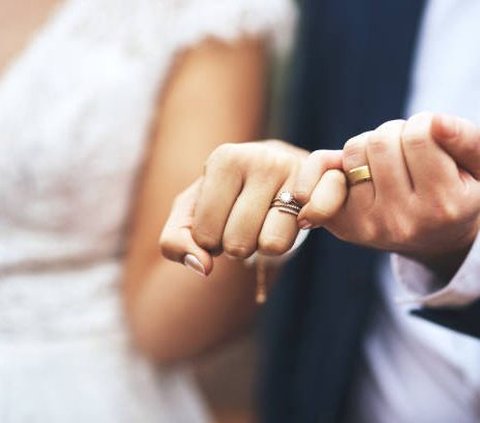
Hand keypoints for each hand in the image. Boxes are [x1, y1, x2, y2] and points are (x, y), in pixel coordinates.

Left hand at [160, 140, 324, 274]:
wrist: (274, 168)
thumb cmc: (226, 196)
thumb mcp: (190, 213)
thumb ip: (176, 242)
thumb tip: (203, 267)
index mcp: (224, 159)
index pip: (205, 236)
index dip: (210, 240)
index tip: (221, 219)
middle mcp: (261, 157)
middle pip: (238, 244)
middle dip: (237, 245)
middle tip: (245, 222)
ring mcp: (296, 168)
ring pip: (272, 245)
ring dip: (267, 245)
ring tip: (267, 220)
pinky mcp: (327, 180)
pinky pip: (314, 223)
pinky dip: (303, 229)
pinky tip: (299, 217)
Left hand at [296, 112, 479, 277]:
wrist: (433, 238)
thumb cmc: (457, 193)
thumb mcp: (479, 169)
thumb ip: (467, 141)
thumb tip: (435, 122)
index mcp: (442, 206)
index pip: (419, 136)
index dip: (424, 124)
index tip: (431, 137)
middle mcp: (401, 221)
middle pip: (380, 142)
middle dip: (395, 134)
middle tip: (406, 150)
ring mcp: (367, 224)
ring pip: (354, 151)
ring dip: (369, 146)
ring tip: (387, 163)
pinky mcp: (341, 222)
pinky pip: (322, 169)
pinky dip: (332, 160)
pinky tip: (350, 171)